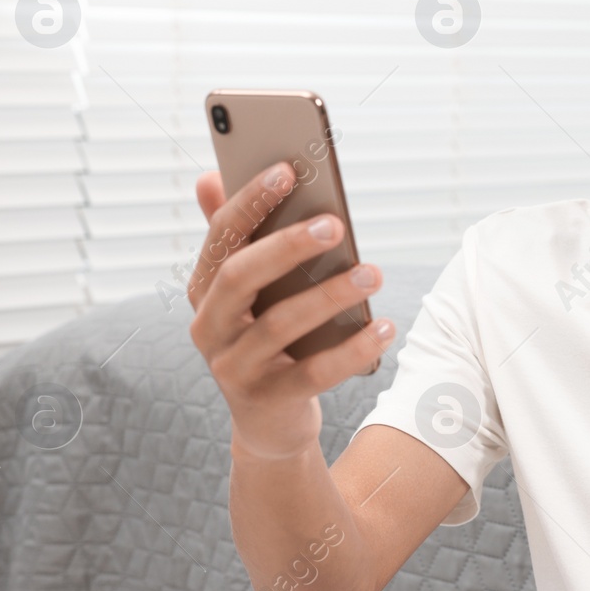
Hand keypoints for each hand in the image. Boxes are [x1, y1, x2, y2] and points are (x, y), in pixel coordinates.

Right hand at [187, 162, 395, 459]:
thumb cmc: (267, 338)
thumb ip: (236, 237)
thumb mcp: (249, 291)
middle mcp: (210, 326)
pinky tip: (385, 327)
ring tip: (373, 273)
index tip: (287, 169)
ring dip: (330, 295)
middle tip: (335, 224)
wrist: (270, 421)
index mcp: (204, 289)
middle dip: (287, 246)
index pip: (221, 236)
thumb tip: (210, 176)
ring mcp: (234, 367)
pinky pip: (314, 374)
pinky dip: (352, 350)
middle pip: (241, 276)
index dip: (249, 201)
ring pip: (280, 325)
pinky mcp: (268, 401)